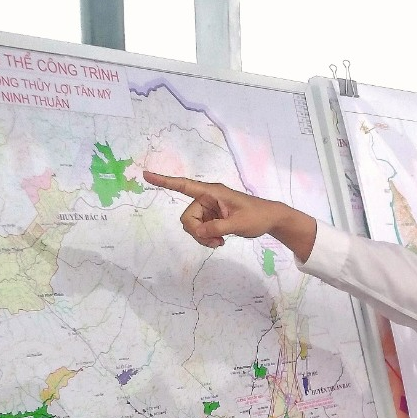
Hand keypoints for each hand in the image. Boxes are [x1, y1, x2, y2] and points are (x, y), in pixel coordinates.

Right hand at [141, 172, 269, 246]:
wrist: (269, 219)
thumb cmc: (257, 216)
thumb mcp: (238, 224)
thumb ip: (218, 228)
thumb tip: (199, 232)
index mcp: (212, 192)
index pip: (185, 185)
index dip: (165, 181)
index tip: (147, 175)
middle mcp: (207, 198)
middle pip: (187, 217)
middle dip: (197, 232)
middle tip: (215, 241)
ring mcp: (209, 209)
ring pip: (193, 226)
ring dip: (203, 237)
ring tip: (220, 242)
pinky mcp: (212, 218)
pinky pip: (200, 230)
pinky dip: (207, 238)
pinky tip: (220, 241)